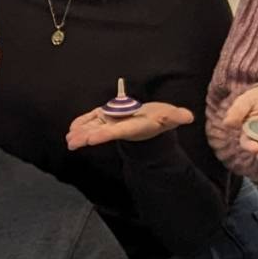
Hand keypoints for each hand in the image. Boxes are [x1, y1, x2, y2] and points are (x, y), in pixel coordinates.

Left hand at [65, 102, 192, 149]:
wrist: (152, 121)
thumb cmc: (161, 118)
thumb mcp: (170, 116)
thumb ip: (177, 116)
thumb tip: (188, 117)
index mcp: (132, 127)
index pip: (117, 132)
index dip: (104, 135)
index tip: (92, 140)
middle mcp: (119, 127)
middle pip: (101, 133)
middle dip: (87, 137)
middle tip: (72, 142)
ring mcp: (111, 123)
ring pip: (93, 128)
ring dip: (80, 133)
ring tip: (68, 139)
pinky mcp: (107, 118)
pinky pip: (92, 120)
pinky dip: (82, 123)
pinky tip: (71, 128)